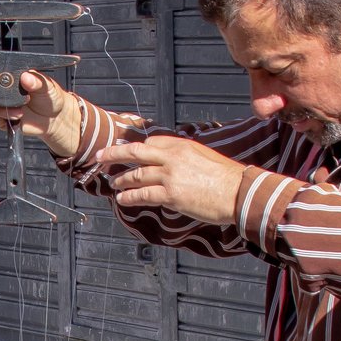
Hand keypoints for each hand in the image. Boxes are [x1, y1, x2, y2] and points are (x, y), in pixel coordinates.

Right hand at [0, 70, 80, 156]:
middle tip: (0, 95)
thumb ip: (37, 81)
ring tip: (20, 112)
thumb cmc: (50, 97)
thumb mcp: (48, 86)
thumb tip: (25, 77)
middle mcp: (0, 87)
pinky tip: (13, 119)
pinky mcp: (0, 118)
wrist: (55, 118)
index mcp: (9, 74)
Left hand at [100, 135, 244, 224]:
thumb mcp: (204, 157)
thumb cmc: (227, 178)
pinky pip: (143, 194)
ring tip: (114, 183)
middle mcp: (172, 157)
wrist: (239, 192)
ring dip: (122, 179)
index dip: (136, 147)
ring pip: (136, 175)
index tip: (125, 149)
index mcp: (182, 145)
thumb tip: (173, 164)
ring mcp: (170, 175)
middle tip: (101, 156)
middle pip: (135, 152)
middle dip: (114, 153)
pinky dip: (129, 196)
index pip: (152, 142)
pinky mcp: (171, 195)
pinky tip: (121, 199)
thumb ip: (185, 158)